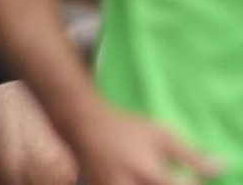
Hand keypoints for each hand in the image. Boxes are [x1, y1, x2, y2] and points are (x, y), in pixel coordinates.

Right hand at [72, 106, 222, 184]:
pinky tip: (134, 177)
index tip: (185, 174)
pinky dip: (134, 184)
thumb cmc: (125, 127)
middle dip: (167, 183)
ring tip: (147, 175)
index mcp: (149, 173)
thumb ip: (191, 156)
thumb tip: (220, 167)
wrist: (82, 124)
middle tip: (159, 173)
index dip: (192, 182)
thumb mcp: (161, 135)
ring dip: (150, 183)